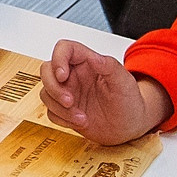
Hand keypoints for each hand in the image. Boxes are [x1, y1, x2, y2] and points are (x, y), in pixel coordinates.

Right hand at [40, 40, 168, 144]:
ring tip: (82, 118)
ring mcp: (68, 93)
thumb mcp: (124, 82)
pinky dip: (62, 119)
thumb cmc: (130, 102)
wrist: (130, 127)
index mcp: (88, 62)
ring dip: (60, 107)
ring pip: (46, 93)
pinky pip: (51, 112)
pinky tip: (80, 122)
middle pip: (47, 70)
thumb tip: (94, 57)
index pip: (64, 49)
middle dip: (54, 87)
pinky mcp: (65, 110)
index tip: (63, 76)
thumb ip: (109, 66)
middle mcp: (75, 75)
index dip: (58, 59)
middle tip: (70, 101)